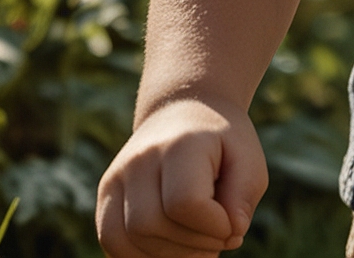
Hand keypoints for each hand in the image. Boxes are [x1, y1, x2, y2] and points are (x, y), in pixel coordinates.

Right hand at [96, 99, 268, 257]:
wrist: (184, 110)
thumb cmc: (221, 142)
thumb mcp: (248, 160)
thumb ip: (243, 197)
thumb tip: (232, 234)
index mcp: (180, 144)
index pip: (186, 203)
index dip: (214, 226)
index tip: (233, 224)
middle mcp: (140, 158)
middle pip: (152, 225)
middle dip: (192, 245)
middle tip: (218, 238)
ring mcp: (116, 176)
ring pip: (128, 239)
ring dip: (169, 255)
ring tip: (197, 243)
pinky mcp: (106, 195)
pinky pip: (112, 242)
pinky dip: (141, 256)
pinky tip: (171, 247)